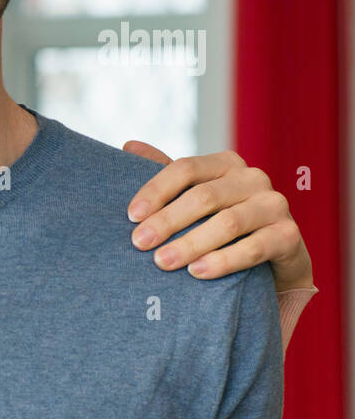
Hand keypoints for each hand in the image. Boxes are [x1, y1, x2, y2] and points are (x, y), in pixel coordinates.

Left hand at [123, 141, 313, 291]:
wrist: (273, 259)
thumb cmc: (222, 224)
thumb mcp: (195, 199)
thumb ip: (167, 176)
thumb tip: (129, 146)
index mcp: (225, 164)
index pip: (185, 168)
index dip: (155, 191)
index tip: (130, 216)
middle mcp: (252, 179)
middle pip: (203, 196)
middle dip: (167, 221)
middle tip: (139, 243)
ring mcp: (274, 205)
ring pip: (227, 223)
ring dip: (190, 244)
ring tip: (162, 262)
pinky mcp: (288, 235)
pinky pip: (254, 248)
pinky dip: (223, 261)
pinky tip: (197, 272)